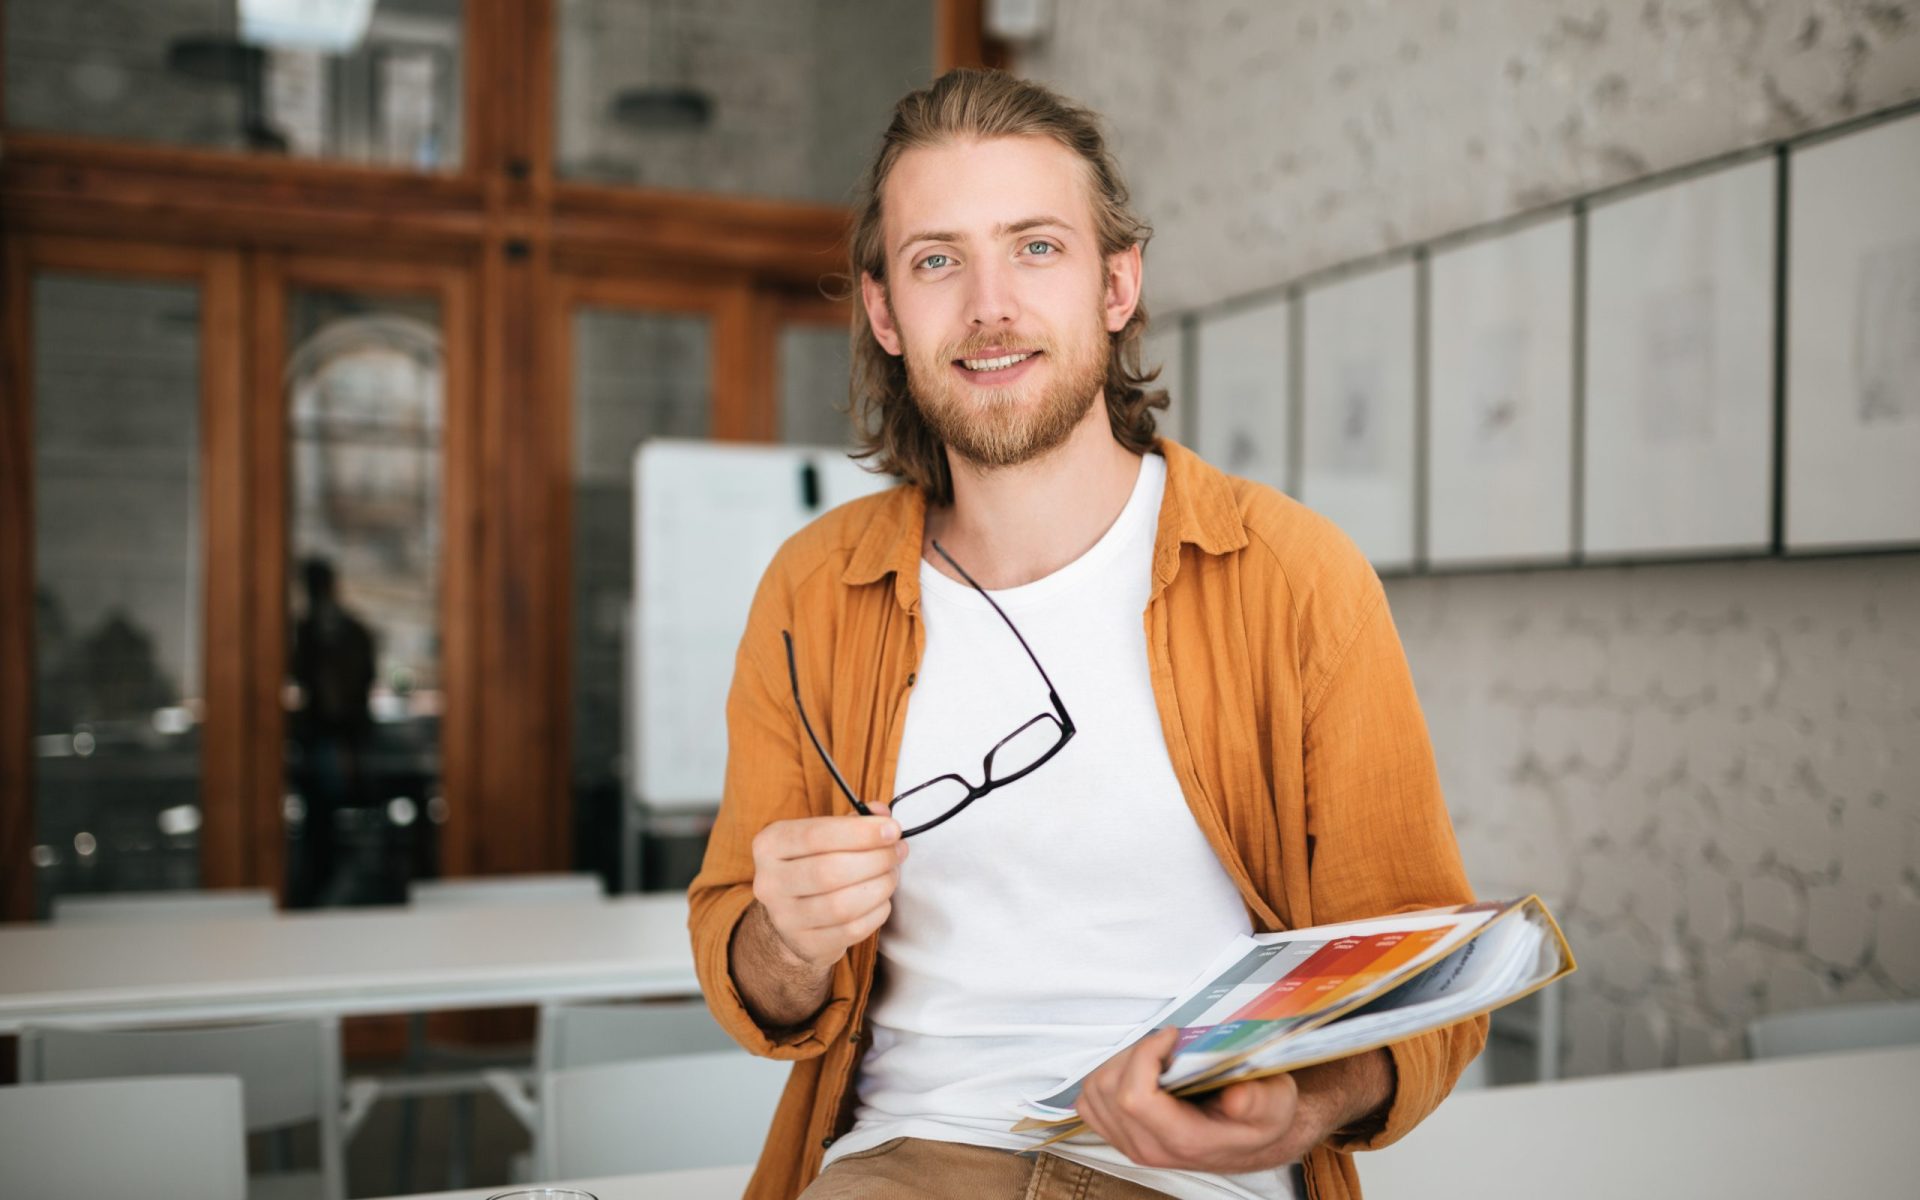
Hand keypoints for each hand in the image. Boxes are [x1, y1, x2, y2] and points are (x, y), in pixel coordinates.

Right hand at [750, 804, 906, 973]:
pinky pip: (852, 930)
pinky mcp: (806, 944)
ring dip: (879, 887)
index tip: (892, 829)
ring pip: (841, 905)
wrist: (793, 917)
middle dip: (875, 859)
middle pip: (829, 871)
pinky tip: (881, 900)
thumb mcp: (824, 835)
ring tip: (891, 875)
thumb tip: (882, 816)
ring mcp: (785, 918)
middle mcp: (770, 882)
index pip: (814, 835)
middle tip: (896, 852)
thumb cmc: (814, 865)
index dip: (859, 832)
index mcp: (770, 845)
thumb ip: (854, 821)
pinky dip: (876, 912)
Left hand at [1074, 1029, 1390, 1173]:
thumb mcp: (1275, 1104)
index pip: (1134, 1098)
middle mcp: (1149, 1148)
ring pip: (1094, 1094)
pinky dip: (1106, 1077)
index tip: (1173, 1036)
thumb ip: (1258, 1100)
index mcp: (1183, 1140)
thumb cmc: (1263, 1116)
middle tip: (1166, 1043)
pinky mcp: (1120, 1136)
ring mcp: (1131, 1144)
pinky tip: (1138, 1069)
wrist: (1254, 1138)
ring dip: (1118, 1062)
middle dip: (1133, 1053)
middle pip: (1108, 1090)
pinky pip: (1090, 1103)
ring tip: (1154, 1055)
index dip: (1144, 1055)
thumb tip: (1235, 1098)